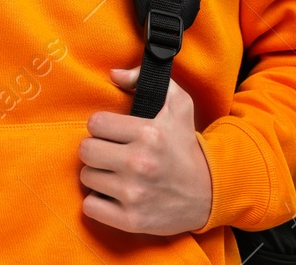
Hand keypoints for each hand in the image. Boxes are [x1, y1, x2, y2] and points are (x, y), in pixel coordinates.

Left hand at [77, 66, 213, 235]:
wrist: (210, 193)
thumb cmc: (186, 147)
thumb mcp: (178, 105)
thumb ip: (145, 80)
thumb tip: (114, 74)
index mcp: (148, 133)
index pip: (95, 123)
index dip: (102, 127)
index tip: (113, 133)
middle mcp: (139, 163)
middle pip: (86, 150)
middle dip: (96, 150)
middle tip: (111, 153)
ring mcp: (134, 194)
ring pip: (87, 177)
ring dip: (98, 175)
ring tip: (115, 174)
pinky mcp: (131, 220)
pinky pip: (91, 207)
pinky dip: (98, 202)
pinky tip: (113, 196)